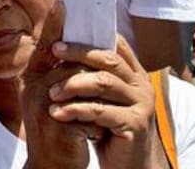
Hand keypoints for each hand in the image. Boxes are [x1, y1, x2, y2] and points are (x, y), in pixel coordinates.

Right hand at [20, 2, 93, 168]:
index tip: (64, 1)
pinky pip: (89, 111)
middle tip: (108, 55)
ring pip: (82, 83)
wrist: (52, 167)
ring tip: (108, 104)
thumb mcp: (51, 95)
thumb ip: (58, 70)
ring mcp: (45, 108)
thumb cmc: (57, 127)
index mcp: (31, 78)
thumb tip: (76, 39)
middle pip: (71, 62)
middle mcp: (33, 89)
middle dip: (91, 63)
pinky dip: (98, 121)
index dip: (53, 24)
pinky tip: (101, 131)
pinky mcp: (61, 128)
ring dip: (98, 95)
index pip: (44, 45)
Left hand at [47, 35, 168, 168]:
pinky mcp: (134, 124)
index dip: (90, 39)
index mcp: (136, 75)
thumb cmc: (112, 132)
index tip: (63, 38)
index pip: (116, 45)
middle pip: (109, 59)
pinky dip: (76, 110)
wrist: (131, 168)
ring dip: (73, 84)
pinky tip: (58, 112)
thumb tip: (64, 50)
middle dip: (79, 53)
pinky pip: (101, 111)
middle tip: (54, 51)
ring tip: (51, 92)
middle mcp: (142, 86)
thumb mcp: (104, 101)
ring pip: (104, 82)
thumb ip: (95, 78)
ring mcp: (141, 104)